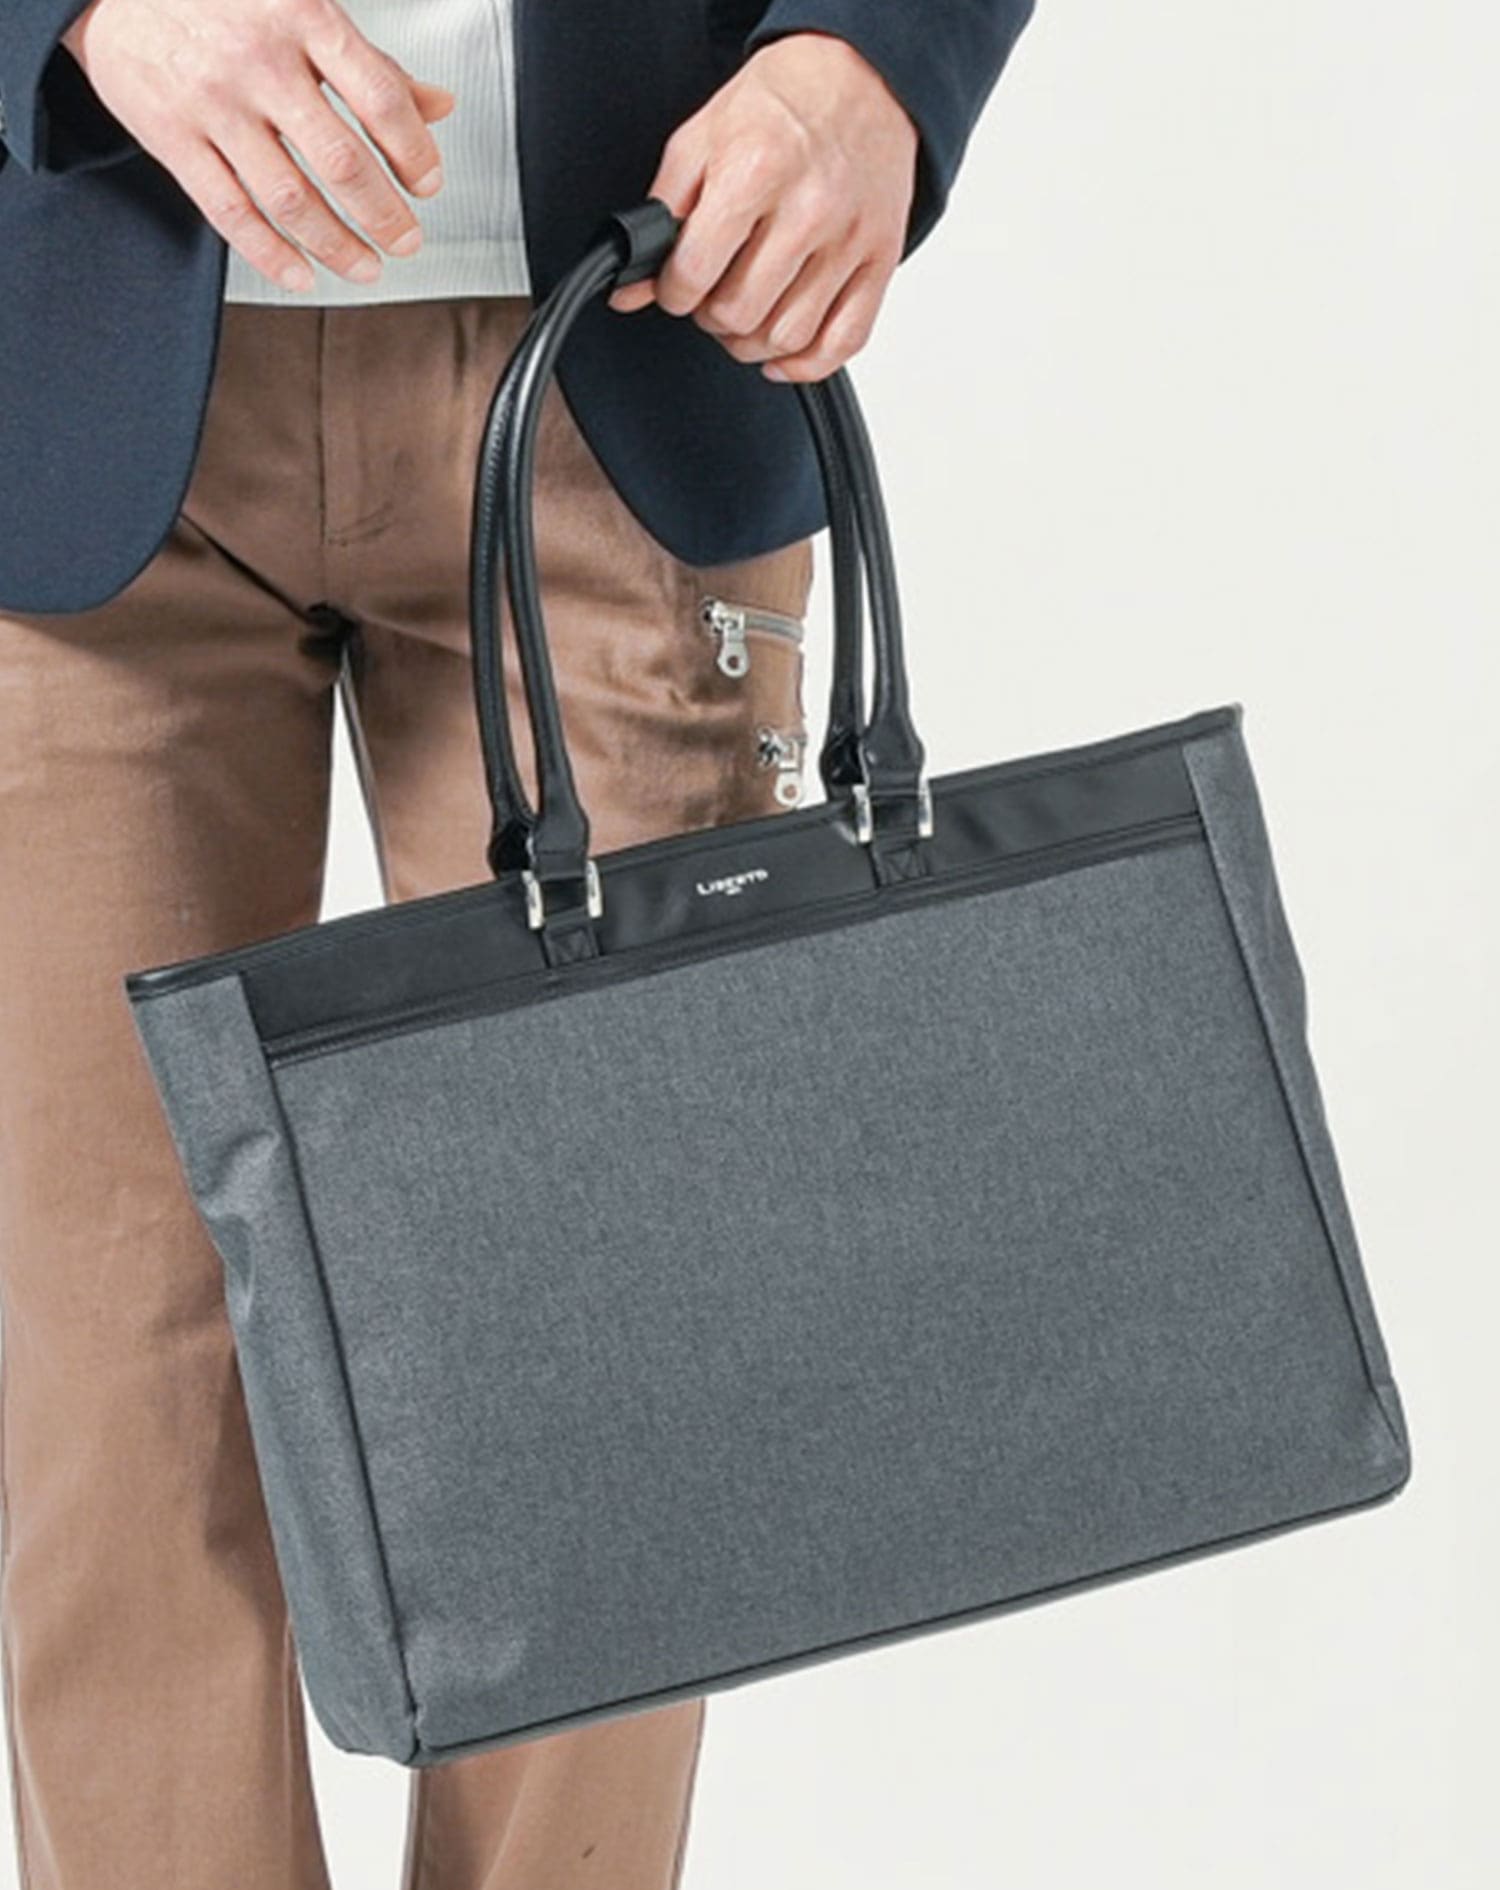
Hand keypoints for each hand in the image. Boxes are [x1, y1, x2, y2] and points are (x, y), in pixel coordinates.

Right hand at [59, 0, 455, 291]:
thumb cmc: (223, 1)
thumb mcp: (303, 9)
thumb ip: (371, 64)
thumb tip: (441, 105)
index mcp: (303, 16)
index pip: (380, 99)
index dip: (415, 153)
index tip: (428, 185)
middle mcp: (259, 60)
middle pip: (341, 162)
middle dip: (384, 216)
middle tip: (407, 241)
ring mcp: (213, 102)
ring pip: (290, 198)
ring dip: (338, 246)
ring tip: (366, 266)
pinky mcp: (172, 137)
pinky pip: (231, 213)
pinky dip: (273, 255)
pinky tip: (303, 275)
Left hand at [609, 31, 918, 382]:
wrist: (862, 76)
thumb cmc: (783, 103)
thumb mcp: (703, 139)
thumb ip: (662, 213)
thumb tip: (630, 286)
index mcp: (757, 171)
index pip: (695, 274)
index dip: (673, 292)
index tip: (676, 287)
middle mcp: (808, 209)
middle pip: (739, 313)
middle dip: (710, 316)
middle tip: (710, 294)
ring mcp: (848, 240)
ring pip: (787, 337)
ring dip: (751, 341)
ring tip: (743, 314)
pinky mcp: (880, 260)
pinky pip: (844, 342)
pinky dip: (806, 363)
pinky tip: (781, 352)